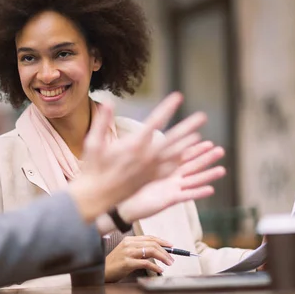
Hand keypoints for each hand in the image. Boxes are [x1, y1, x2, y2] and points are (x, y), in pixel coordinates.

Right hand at [70, 92, 201, 222]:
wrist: (96, 196)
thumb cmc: (93, 168)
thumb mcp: (93, 142)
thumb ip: (102, 122)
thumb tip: (108, 102)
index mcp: (134, 145)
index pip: (155, 122)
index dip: (167, 108)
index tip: (178, 97)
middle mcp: (146, 157)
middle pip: (172, 139)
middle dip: (188, 126)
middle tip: (202, 116)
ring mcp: (150, 170)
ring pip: (175, 155)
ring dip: (188, 145)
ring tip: (200, 137)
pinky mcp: (150, 180)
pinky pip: (169, 170)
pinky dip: (179, 163)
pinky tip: (186, 159)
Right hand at [105, 236, 174, 281]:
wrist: (103, 271)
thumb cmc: (116, 263)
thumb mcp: (127, 252)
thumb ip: (139, 250)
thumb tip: (157, 252)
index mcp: (129, 240)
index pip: (149, 237)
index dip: (162, 241)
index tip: (170, 246)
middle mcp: (129, 244)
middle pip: (152, 243)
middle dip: (165, 251)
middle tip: (172, 258)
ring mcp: (128, 253)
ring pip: (151, 251)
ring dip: (163, 257)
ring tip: (169, 263)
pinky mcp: (127, 262)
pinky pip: (146, 263)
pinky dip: (155, 266)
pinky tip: (160, 270)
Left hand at [118, 140, 225, 222]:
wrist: (122, 203)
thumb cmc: (128, 184)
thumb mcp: (137, 164)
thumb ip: (145, 150)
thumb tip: (146, 133)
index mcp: (164, 168)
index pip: (183, 155)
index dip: (196, 148)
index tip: (208, 141)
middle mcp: (171, 178)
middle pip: (192, 166)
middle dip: (206, 158)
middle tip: (221, 150)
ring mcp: (172, 189)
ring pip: (193, 180)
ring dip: (208, 176)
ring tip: (222, 170)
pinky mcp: (169, 199)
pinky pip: (186, 196)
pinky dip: (198, 193)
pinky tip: (211, 189)